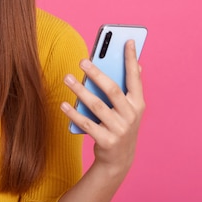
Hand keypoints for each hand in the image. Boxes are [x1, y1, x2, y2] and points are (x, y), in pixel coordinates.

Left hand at [61, 40, 144, 176]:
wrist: (119, 160)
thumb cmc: (120, 126)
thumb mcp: (130, 109)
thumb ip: (130, 89)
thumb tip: (137, 65)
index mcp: (138, 104)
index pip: (135, 78)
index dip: (131, 59)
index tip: (127, 41)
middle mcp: (131, 116)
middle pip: (112, 90)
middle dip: (97, 73)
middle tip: (82, 60)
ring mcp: (119, 130)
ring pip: (96, 106)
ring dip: (80, 91)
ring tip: (67, 78)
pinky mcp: (106, 141)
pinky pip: (86, 124)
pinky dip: (73, 113)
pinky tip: (63, 104)